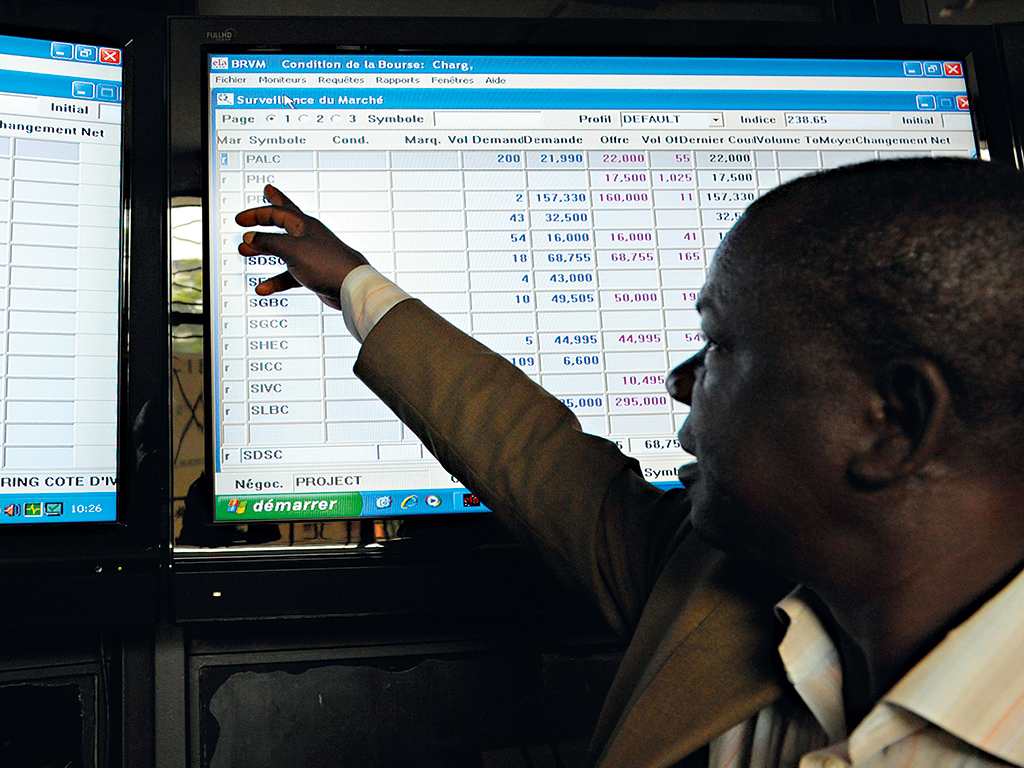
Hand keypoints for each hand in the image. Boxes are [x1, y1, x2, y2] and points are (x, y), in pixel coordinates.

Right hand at [235, 184, 368, 310]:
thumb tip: (250, 238)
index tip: (241, 219)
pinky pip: (289, 275)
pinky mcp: (313, 273)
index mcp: (305, 225)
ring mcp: (311, 255)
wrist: (352, 287)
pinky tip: (263, 287)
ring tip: (246, 252)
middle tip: (256, 209)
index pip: (277, 212)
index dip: (257, 214)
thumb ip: (269, 243)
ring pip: (282, 250)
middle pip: (284, 221)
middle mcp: (308, 237)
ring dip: (264, 251)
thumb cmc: (328, 264)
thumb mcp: (292, 250)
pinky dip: (275, 280)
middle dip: (268, 214)